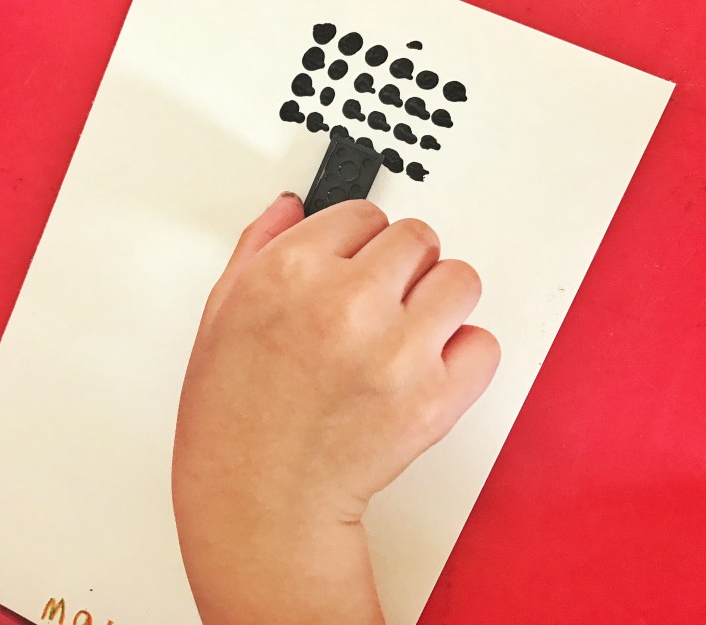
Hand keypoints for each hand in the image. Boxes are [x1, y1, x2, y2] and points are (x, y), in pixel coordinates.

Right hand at [172, 192, 498, 624]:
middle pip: (417, 238)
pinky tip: (426, 367)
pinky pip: (483, 344)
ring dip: (439, 299)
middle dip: (400, 265)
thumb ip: (260, 246)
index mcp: (290, 271)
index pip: (362, 213)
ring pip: (460, 279)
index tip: (356, 260)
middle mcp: (346, 301)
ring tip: (408, 329)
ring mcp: (395, 350)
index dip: (358, 240)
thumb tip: (293, 206)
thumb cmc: (231, 416)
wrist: (258, 500)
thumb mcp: (222, 312)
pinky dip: (463, 355)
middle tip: (382, 298)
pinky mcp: (434, 397)